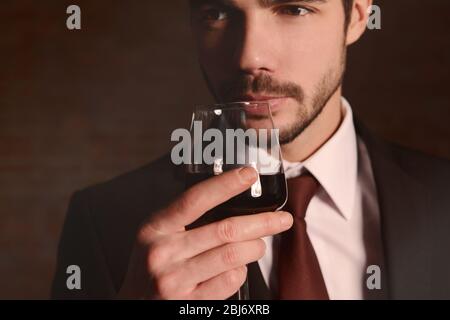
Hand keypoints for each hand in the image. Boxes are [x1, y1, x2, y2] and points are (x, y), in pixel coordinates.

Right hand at [117, 167, 292, 299]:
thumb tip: (227, 197)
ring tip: (258, 245)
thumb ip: (183, 218)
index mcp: (156, 228)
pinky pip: (229, 282)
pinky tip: (237, 268)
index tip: (249, 174)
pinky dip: (241, 272)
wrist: (133, 304)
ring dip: (255, 248)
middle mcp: (163, 252)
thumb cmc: (150, 264)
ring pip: (232, 256)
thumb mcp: (156, 234)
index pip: (195, 200)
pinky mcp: (189, 302)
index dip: (225, 184)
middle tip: (281, 220)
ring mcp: (175, 280)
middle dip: (262, 223)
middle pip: (225, 230)